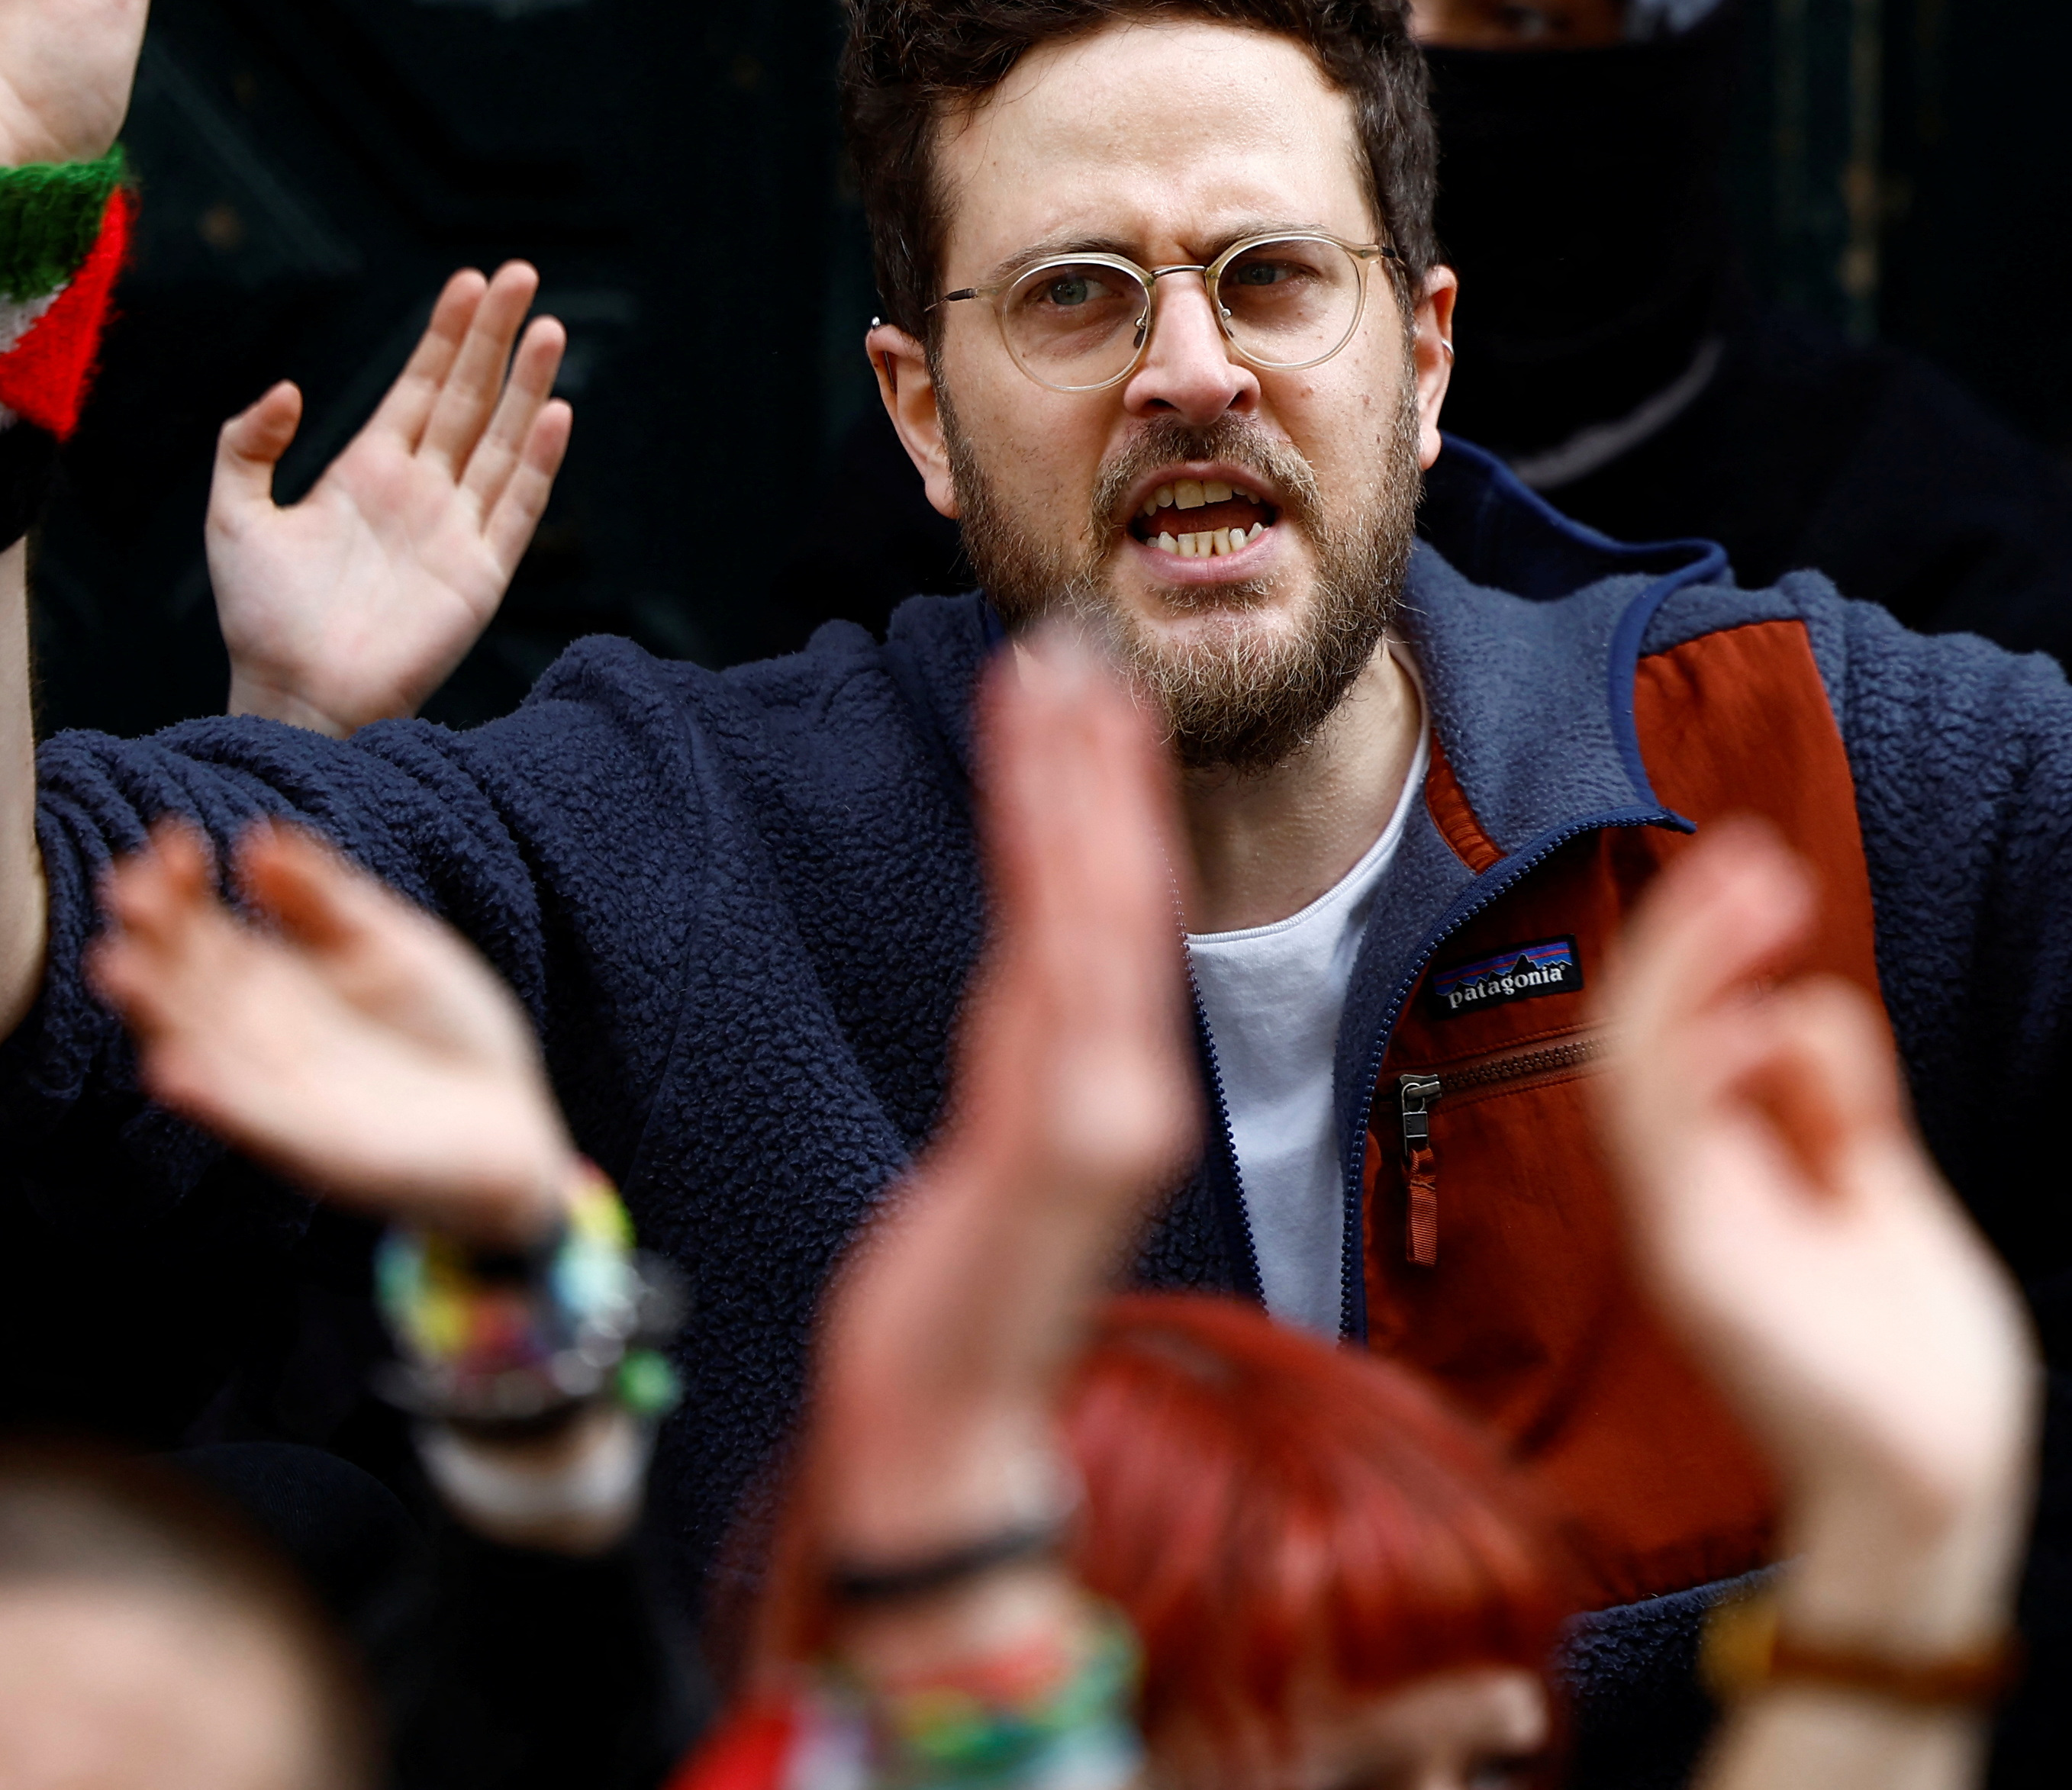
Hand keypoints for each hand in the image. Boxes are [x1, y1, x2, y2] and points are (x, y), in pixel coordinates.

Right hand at [90, 819, 578, 1250]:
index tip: (172, 841)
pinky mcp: (311, 1147)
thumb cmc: (444, 1031)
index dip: (182, 890)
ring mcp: (278, 1093)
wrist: (513, 1128)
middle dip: (152, 938)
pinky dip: (212, 1097)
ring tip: (115, 965)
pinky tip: (172, 1068)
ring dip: (156, 1012)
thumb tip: (259, 837)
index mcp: (273, 982)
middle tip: (123, 886)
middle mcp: (258, 1037)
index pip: (206, 930)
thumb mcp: (390, 944)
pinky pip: (250, 1120)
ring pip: (199, 1048)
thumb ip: (326, 899)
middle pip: (186, 983)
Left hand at [212, 266, 571, 735]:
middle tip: (521, 274)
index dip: (444, 334)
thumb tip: (289, 387)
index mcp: (369, 470)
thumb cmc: (260, 616)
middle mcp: (421, 490)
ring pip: (502, 440)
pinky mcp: (480, 573)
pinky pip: (517, 506)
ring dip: (526, 385)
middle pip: (469, 397)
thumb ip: (248, 445)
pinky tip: (554, 412)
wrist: (292, 694)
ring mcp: (456, 529)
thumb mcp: (234, 515)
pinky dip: (538, 461)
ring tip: (547, 327)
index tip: (466, 280)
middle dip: (494, 336)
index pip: (419, 386)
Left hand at [800, 632, 1192, 1631]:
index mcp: (1109, 1091)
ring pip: (1094, 904)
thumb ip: (1029, 1075)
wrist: (944, 1434)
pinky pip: (1060, 963)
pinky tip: (1041, 777)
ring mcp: (1108, 1109)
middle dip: (1096, 757)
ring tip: (1051, 669)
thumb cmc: (958, 1313)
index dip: (1103, 797)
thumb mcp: (997, 1168)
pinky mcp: (1070, 1137)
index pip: (1110, 915)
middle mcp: (1127, 1086)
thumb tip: (1034, 998)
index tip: (1084, 693)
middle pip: (1114, 888)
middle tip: (1071, 637)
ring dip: (1076, 774)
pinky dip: (1056, 852)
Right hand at [1591, 826, 2037, 1652]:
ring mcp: (1682, 1227)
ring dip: (1686, 962)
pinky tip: (1753, 1007)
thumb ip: (1836, 1104)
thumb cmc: (1912, 1360)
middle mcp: (1686, 1194)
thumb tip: (1803, 1006)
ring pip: (1633, 1061)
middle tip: (1753, 856)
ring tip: (1750, 884)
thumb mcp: (1880, 1190)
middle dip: (1691, 934)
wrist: (1938, 1482)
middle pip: (1641, 1033)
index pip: (1681, 1037)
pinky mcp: (1696, 1262)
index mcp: (1724, 1177)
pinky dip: (1692, 1050)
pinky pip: (1662, 1132)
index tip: (1764, 871)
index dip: (1708, 948)